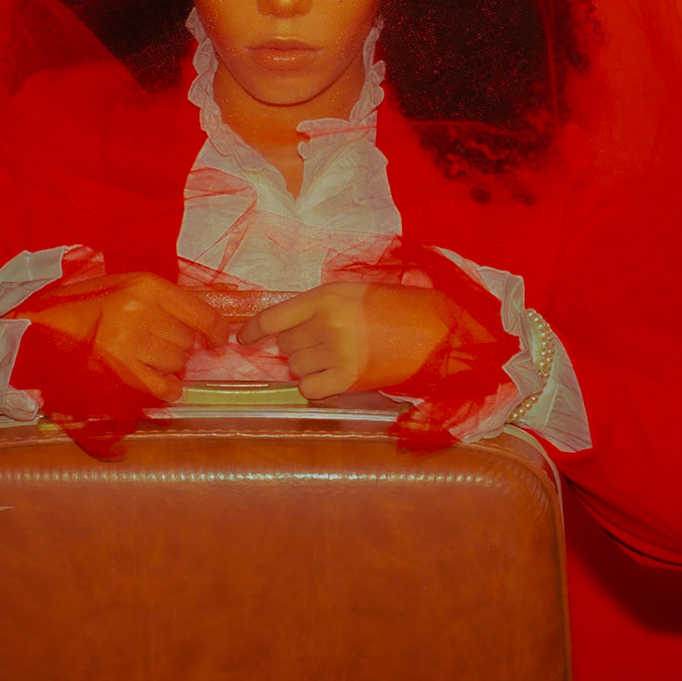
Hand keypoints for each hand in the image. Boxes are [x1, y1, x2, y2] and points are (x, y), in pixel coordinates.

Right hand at [15, 272, 229, 403]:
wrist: (40, 327)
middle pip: (186, 341)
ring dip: (168, 367)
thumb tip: (204, 325)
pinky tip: (162, 386)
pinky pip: (162, 387)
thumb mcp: (123, 286)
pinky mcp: (118, 370)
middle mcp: (140, 310)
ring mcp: (129, 342)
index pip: (200, 312)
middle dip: (177, 347)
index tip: (218, 340)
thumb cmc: (85, 305)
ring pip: (176, 364)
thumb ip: (161, 300)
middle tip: (154, 345)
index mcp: (145, 285)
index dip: (216, 330)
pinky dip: (167, 390)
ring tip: (144, 359)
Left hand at [236, 282, 457, 399]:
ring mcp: (337, 352)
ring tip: (338, 356)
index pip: (275, 316)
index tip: (244, 338)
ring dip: (309, 365)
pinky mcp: (349, 379)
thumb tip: (286, 326)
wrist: (437, 333)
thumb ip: (321, 305)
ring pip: (296, 367)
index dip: (255, 329)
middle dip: (298, 346)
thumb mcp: (357, 292)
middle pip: (286, 345)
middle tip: (327, 342)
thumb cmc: (400, 309)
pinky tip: (334, 376)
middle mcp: (327, 323)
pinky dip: (316, 385)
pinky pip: (309, 389)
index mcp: (328, 296)